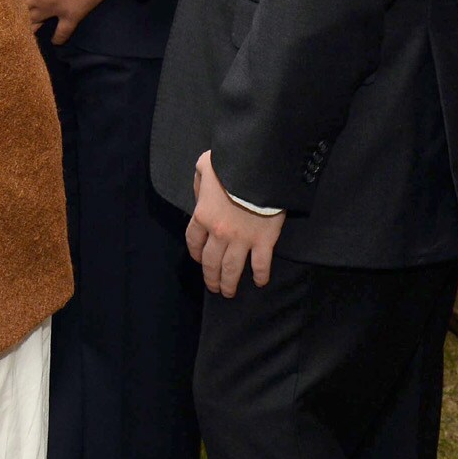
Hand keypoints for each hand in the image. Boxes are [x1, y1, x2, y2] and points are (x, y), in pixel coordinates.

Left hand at [18, 0, 119, 44]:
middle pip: (18, 10)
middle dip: (15, 12)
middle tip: (12, 17)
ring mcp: (54, 8)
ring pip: (35, 24)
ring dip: (31, 27)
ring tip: (26, 32)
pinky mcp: (72, 16)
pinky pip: (62, 33)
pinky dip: (58, 38)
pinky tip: (55, 41)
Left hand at [185, 150, 285, 296]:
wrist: (259, 169)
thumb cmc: (230, 165)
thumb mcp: (205, 167)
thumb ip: (200, 183)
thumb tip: (201, 196)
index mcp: (202, 215)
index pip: (193, 241)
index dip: (195, 253)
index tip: (199, 259)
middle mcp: (219, 233)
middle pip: (211, 262)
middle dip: (211, 277)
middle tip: (214, 287)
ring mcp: (242, 239)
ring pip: (232, 269)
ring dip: (229, 283)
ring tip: (228, 292)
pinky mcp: (264, 241)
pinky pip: (261, 264)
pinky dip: (260, 276)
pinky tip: (260, 282)